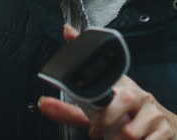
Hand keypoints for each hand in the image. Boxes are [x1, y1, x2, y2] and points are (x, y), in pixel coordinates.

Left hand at [38, 25, 176, 138]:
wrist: (166, 128)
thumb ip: (71, 108)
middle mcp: (137, 94)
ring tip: (120, 137)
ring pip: (127, 133)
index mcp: (119, 85)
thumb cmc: (129, 115)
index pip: (105, 73)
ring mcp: (152, 111)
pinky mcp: (164, 129)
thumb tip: (43, 102)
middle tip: (100, 131)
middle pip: (113, 111)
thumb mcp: (100, 111)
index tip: (81, 82)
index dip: (92, 73)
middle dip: (103, 125)